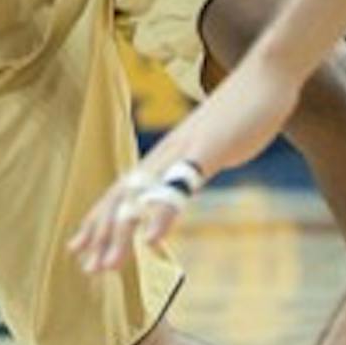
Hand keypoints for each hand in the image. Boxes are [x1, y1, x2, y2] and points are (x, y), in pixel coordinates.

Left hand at [68, 50, 305, 272]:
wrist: (266, 76)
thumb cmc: (241, 113)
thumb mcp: (211, 147)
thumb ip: (194, 166)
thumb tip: (185, 181)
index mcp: (166, 155)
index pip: (121, 191)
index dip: (98, 219)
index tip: (78, 247)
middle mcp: (167, 153)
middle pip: (123, 196)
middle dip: (102, 234)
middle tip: (86, 268)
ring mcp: (185, 150)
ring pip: (143, 195)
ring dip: (121, 232)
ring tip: (106, 263)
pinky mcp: (209, 149)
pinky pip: (180, 185)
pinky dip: (162, 213)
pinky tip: (151, 239)